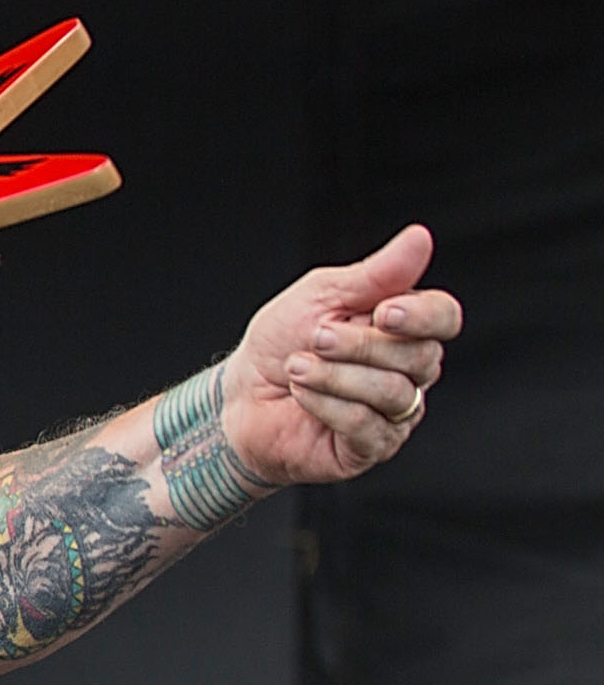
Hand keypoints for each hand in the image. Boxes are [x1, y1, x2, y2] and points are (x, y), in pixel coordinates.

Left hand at [221, 223, 460, 484]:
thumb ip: (375, 274)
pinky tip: (301, 394)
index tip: (383, 312)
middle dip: (360, 345)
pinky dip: (327, 405)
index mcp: (404, 329)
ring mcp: (395, 413)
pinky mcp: (370, 447)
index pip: (445, 318)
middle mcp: (410, 371)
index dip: (422, 316)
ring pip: (394, 392)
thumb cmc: (281, 341)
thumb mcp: (321, 296)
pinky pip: (367, 425)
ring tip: (297, 367)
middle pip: (420, 356)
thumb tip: (420, 238)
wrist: (239, 396)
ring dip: (337, 375)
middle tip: (315, 337)